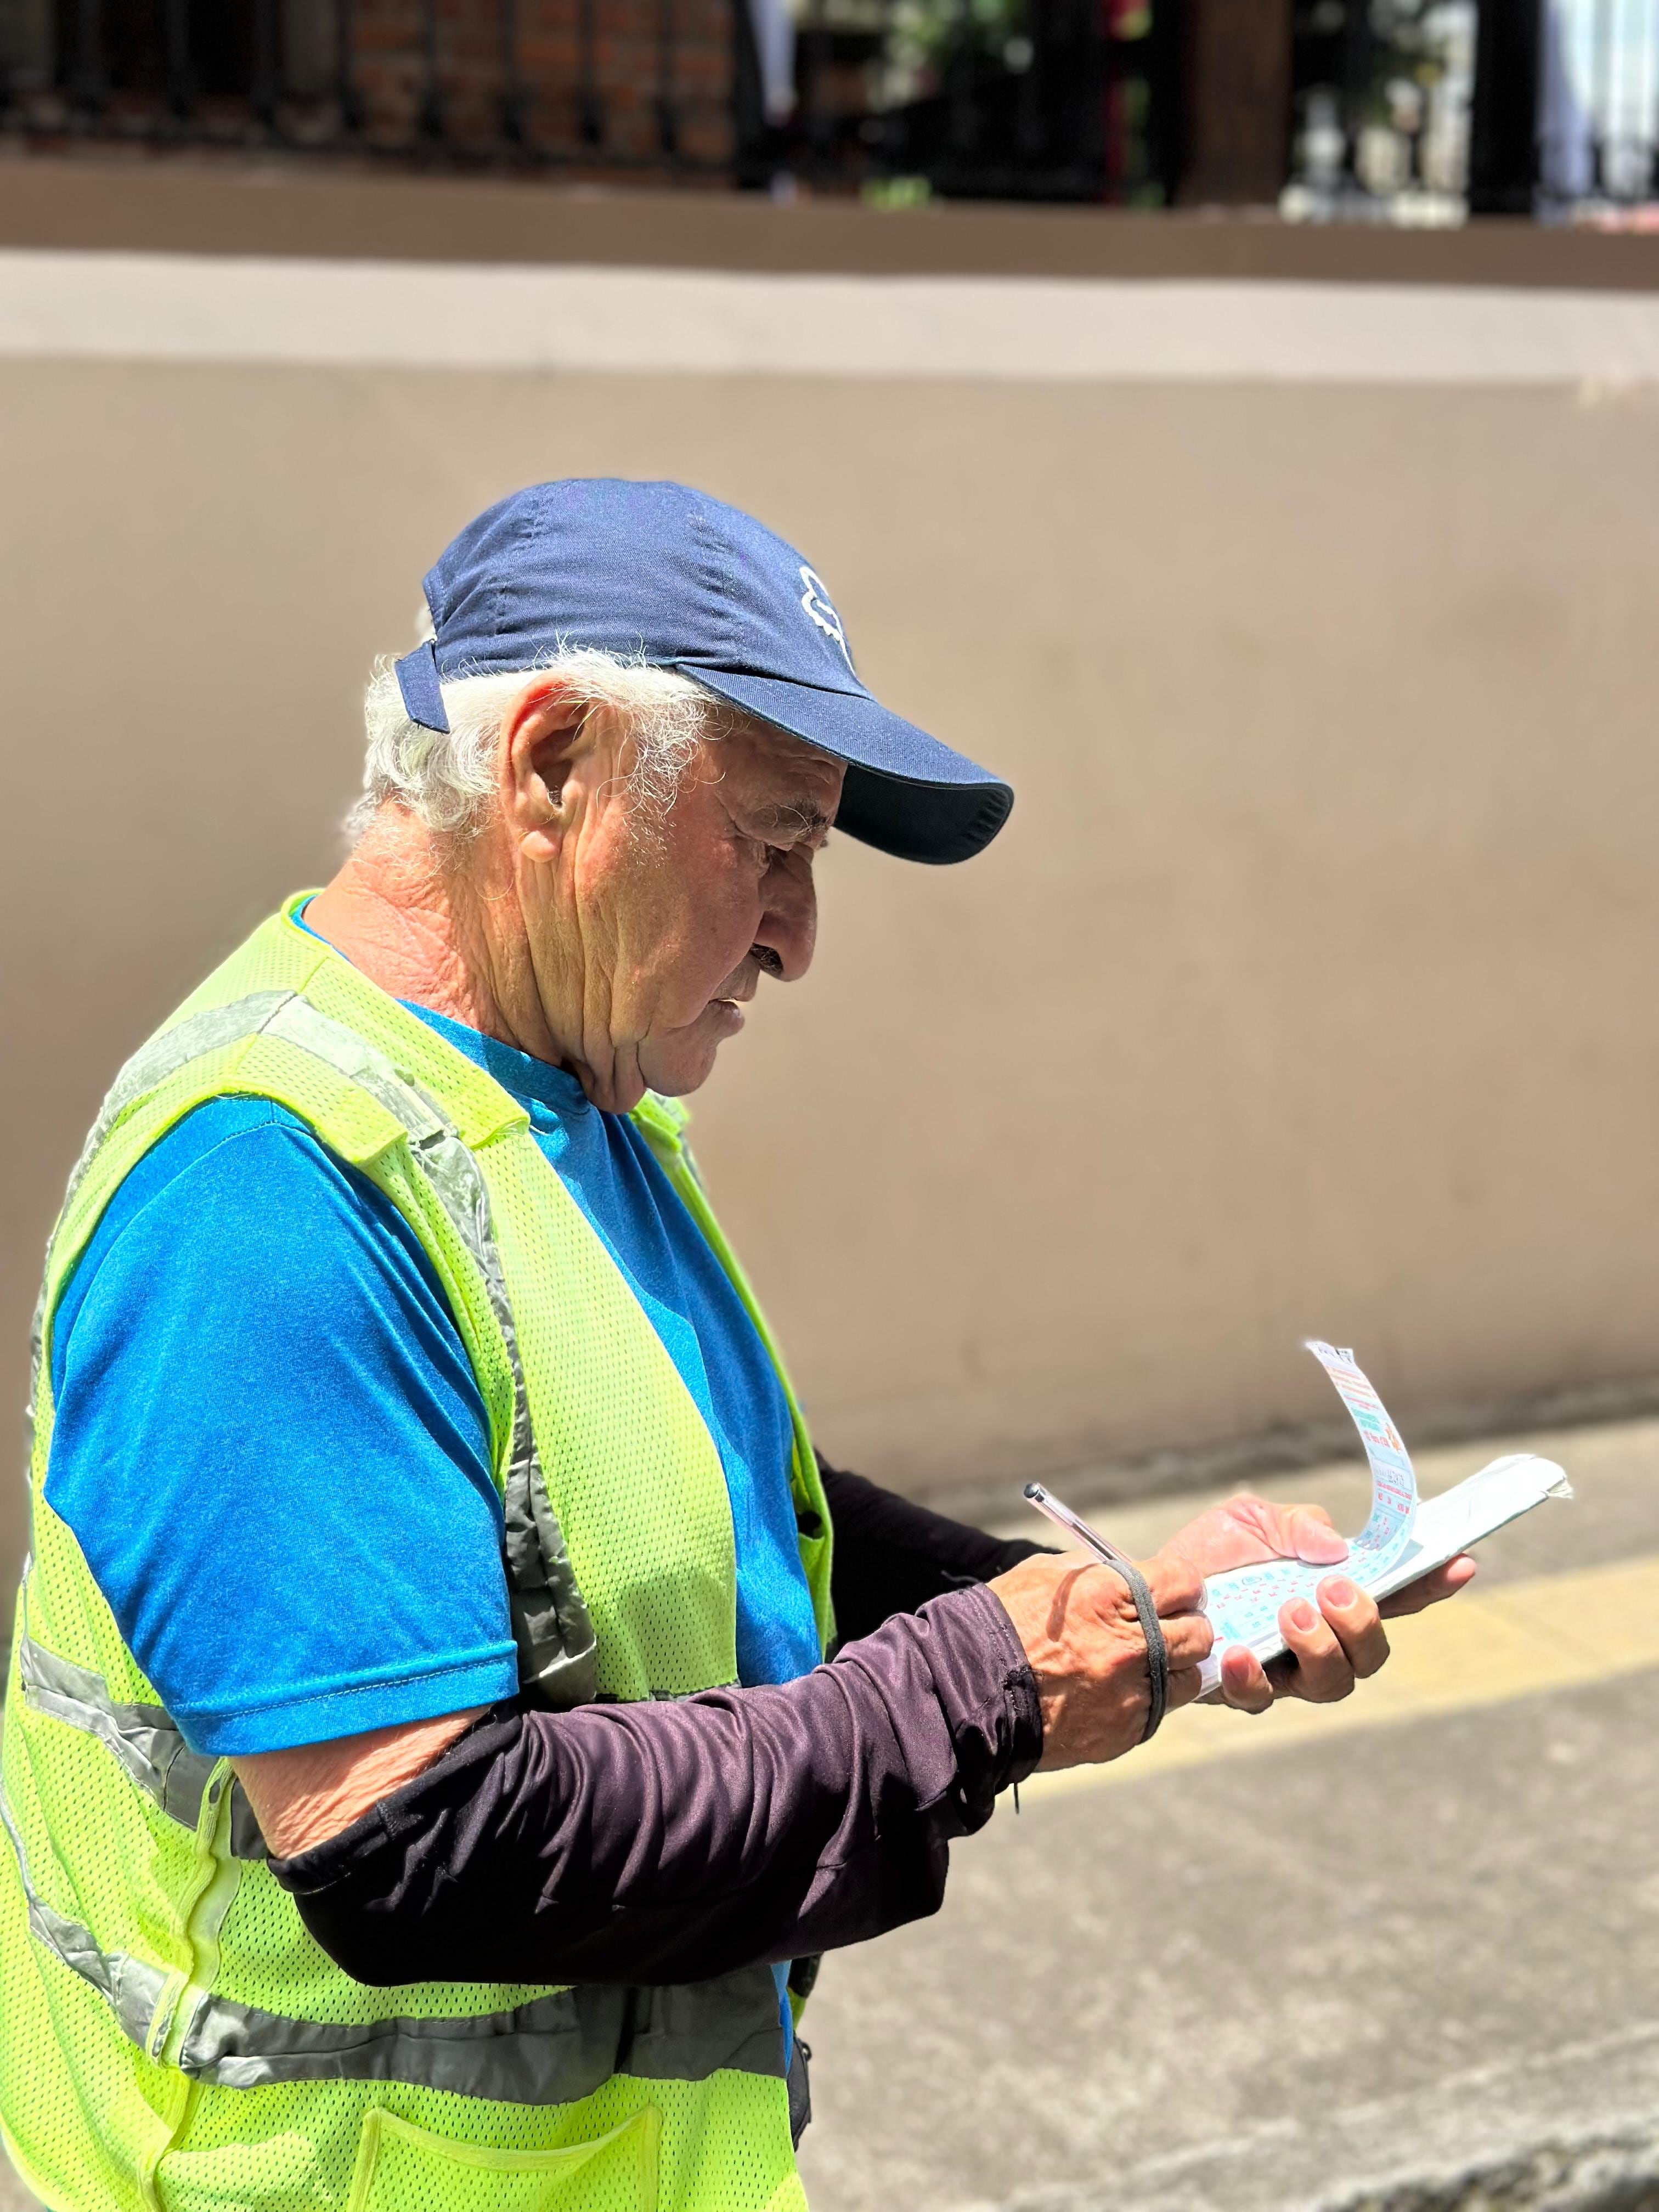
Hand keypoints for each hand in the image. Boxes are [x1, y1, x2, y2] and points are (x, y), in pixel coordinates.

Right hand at [987, 1549, 1212, 1769]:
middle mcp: (1132, 1643)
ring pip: (1188, 1678)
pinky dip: (1143, 1700)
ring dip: (1173, 1667)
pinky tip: (1110, 1692)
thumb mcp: (1047, 1575)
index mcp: (1114, 1594)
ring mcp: (1132, 1692)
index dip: (1181, 1585)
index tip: (1174, 1591)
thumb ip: (1099, 1572)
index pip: (1185, 1581)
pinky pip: (1157, 1710)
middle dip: (1186, 1625)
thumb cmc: (1003, 1623)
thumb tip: (1133, 1574)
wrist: (969, 1690)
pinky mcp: (1125, 1730)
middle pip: (1198, 1633)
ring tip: (1141, 1663)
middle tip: (1165, 1627)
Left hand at [1156, 1491, 1476, 1714]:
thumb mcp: (1254, 1521)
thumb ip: (1297, 1527)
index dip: (1431, 1584)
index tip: (1459, 1562)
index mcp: (1333, 1596)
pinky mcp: (1241, 1690)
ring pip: (1333, 1685)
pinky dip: (1253, 1676)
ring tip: (1290, 1612)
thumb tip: (1337, 1550)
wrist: (1151, 1586)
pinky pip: (1260, 1699)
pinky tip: (1238, 1650)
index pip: (1396, 1596)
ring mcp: (1284, 1672)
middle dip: (1364, 1625)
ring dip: (1320, 1649)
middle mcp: (1320, 1642)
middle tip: (1332, 1592)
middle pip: (1372, 1656)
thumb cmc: (1212, 1553)